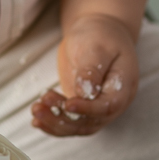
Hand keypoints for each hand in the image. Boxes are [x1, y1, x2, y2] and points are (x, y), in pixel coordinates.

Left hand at [30, 14, 138, 136]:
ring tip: (35, 110)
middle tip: (40, 107)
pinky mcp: (82, 106)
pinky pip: (69, 122)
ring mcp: (97, 108)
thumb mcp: (96, 47)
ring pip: (78, 126)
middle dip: (64, 119)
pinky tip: (36, 120)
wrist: (97, 33)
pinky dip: (53, 123)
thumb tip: (84, 93)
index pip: (108, 106)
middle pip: (91, 122)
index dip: (88, 109)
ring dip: (55, 122)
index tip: (68, 105)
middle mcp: (113, 103)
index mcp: (123, 87)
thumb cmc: (100, 35)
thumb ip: (91, 70)